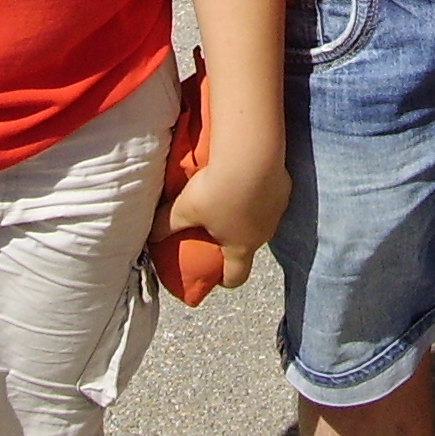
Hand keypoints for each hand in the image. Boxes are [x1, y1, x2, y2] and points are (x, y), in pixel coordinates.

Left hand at [151, 157, 289, 289]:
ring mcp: (276, 212)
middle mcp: (263, 235)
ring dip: (248, 215)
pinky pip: (269, 196)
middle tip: (216, 229)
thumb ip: (167, 225)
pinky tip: (247, 178)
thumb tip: (150, 237)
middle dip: (234, 241)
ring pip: (261, 221)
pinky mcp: (284, 188)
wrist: (250, 155)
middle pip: (249, 247)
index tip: (215, 275)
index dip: (224, 280)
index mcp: (240, 247)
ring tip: (232, 198)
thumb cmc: (217, 190)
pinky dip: (258, 192)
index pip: (236, 277)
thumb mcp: (185, 209)